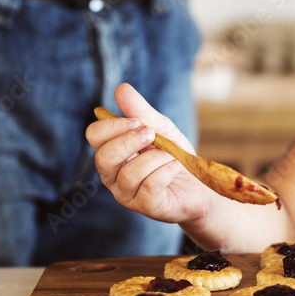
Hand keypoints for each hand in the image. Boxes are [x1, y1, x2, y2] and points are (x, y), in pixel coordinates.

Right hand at [86, 83, 215, 225]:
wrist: (200, 183)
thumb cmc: (174, 155)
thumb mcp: (161, 128)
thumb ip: (140, 111)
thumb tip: (121, 88)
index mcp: (112, 153)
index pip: (94, 136)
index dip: (113, 126)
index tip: (137, 121)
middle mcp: (112, 176)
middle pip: (103, 157)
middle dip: (129, 141)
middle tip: (152, 134)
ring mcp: (127, 194)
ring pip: (129, 173)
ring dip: (156, 157)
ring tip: (171, 154)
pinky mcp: (146, 207)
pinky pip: (150, 185)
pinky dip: (167, 170)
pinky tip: (177, 165)